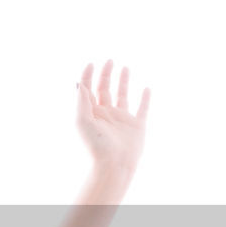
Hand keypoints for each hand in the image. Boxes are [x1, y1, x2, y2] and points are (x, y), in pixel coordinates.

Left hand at [75, 60, 149, 175]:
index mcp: (91, 113)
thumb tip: (79, 83)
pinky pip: (142, 109)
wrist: (114, 165)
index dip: (88, 75)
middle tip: (109, 60)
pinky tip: (146, 88)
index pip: (88, 89)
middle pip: (104, 89)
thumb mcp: (82, 122)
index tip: (91, 63)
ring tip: (125, 67)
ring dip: (123, 81)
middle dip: (105, 74)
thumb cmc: (96, 146)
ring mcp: (122, 119)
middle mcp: (106, 114)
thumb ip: (81, 102)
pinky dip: (145, 98)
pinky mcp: (137, 126)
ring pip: (122, 95)